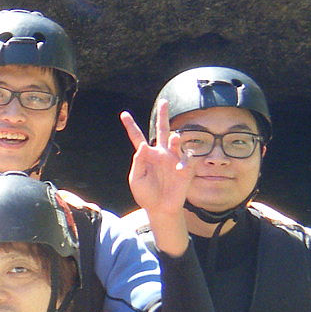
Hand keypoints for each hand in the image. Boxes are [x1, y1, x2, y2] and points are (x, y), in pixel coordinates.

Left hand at [122, 99, 195, 253]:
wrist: (159, 209)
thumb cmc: (146, 195)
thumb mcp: (136, 179)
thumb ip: (138, 162)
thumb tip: (142, 146)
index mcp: (147, 156)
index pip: (138, 138)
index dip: (131, 126)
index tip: (124, 114)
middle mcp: (160, 154)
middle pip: (162, 130)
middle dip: (163, 116)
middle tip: (164, 102)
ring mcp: (173, 160)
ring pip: (175, 141)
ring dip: (175, 138)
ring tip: (173, 138)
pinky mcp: (184, 169)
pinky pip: (186, 159)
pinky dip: (183, 161)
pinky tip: (178, 170)